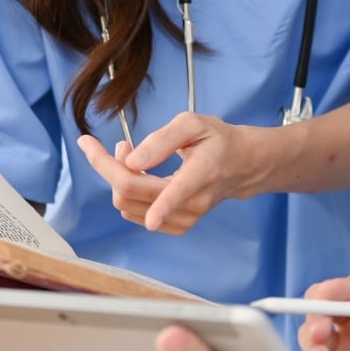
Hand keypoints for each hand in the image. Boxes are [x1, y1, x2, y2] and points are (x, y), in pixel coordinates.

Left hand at [78, 113, 277, 233]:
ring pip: (126, 204)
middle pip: (131, 193)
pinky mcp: (174, 227)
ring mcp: (183, 219)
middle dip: (109, 165)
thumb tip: (131, 161)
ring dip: (118, 177)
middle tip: (121, 143)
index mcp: (201, 173)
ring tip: (133, 155)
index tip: (149, 217)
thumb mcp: (193, 124)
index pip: (173, 192)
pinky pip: (133, 212)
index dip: (155, 203)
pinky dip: (126, 192)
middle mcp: (193, 203)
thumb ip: (162, 140)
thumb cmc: (216, 140)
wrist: (240, 165)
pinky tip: (138, 174)